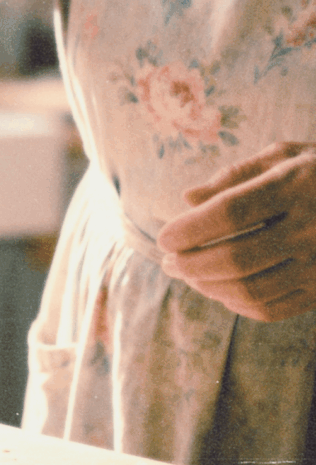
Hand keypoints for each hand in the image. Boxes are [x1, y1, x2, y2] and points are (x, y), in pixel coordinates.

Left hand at [156, 142, 315, 320]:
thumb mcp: (285, 156)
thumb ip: (235, 176)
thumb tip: (188, 198)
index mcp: (297, 185)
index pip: (231, 212)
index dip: (190, 229)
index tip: (164, 237)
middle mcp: (313, 227)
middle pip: (237, 258)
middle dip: (190, 264)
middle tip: (167, 261)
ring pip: (251, 290)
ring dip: (208, 287)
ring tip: (187, 275)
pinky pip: (273, 308)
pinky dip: (236, 303)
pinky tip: (219, 289)